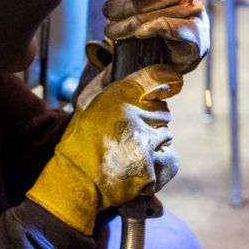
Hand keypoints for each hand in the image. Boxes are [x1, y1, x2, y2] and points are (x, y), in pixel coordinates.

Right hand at [27, 64, 182, 233]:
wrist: (76, 180)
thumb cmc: (80, 138)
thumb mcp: (88, 99)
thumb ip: (109, 80)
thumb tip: (128, 69)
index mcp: (122, 95)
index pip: (159, 76)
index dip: (167, 79)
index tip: (172, 83)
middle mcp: (138, 117)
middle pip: (163, 111)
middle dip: (150, 119)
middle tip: (129, 132)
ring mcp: (148, 144)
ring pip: (166, 136)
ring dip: (154, 142)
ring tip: (131, 151)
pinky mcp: (155, 168)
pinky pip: (169, 158)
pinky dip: (159, 162)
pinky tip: (140, 164)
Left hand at [103, 0, 209, 74]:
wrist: (147, 61)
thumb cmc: (141, 21)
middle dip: (132, 3)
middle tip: (108, 12)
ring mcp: (196, 16)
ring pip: (167, 11)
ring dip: (134, 21)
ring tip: (112, 30)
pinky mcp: (197, 38)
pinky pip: (178, 28)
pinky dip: (155, 28)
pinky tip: (139, 33)